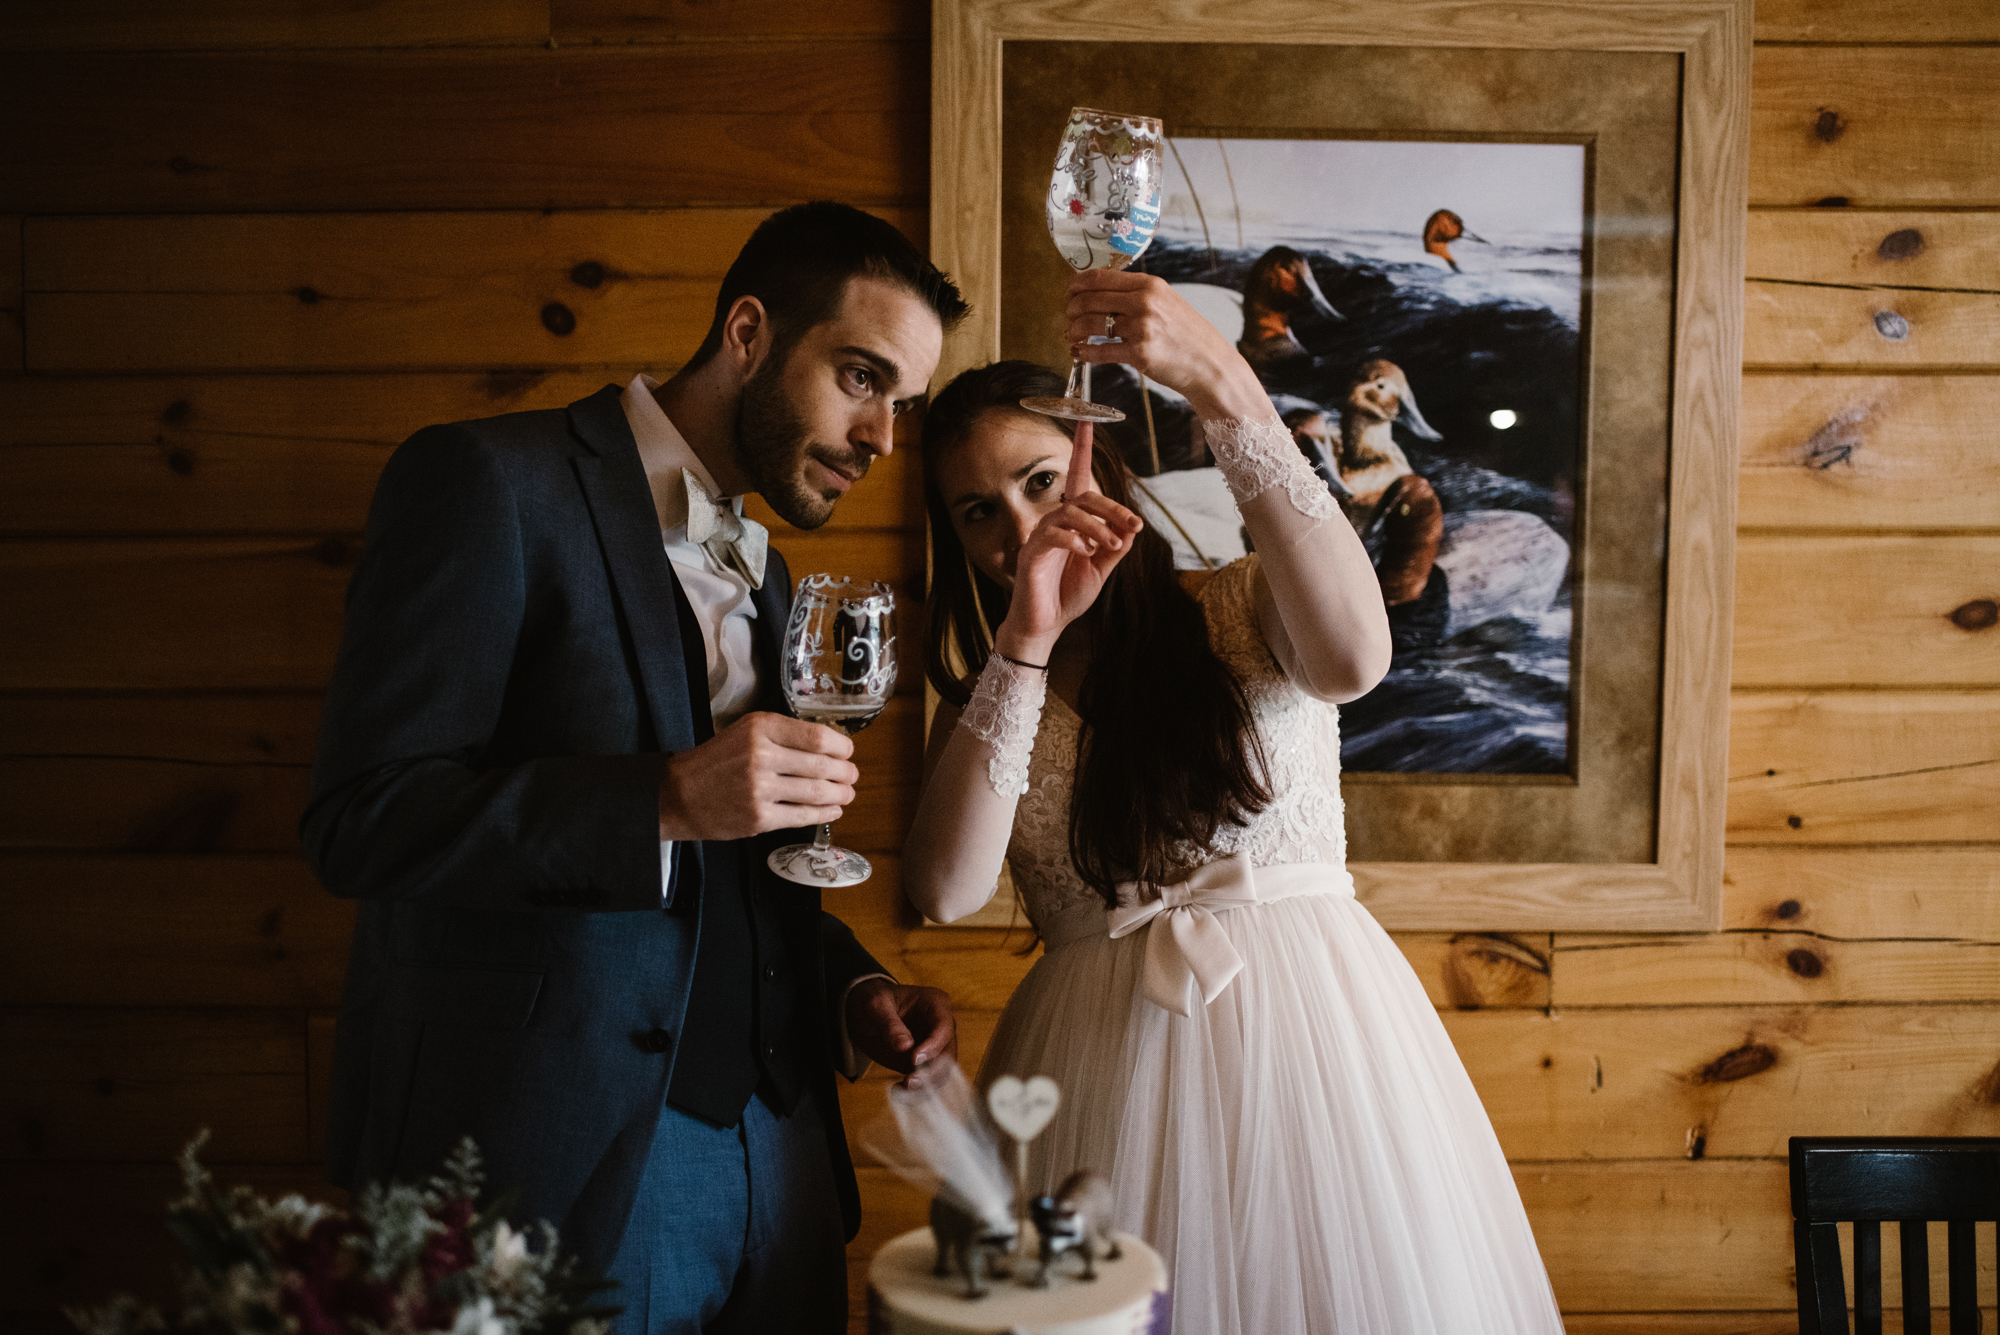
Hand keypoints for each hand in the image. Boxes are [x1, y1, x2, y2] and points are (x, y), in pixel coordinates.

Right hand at [658, 711, 856, 841]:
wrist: (679, 795)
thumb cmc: (716, 762)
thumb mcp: (745, 731)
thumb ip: (783, 735)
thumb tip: (829, 745)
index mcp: (761, 727)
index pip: (817, 736)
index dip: (842, 747)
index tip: (848, 752)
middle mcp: (761, 755)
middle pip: (822, 765)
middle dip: (846, 773)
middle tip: (853, 776)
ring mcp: (760, 788)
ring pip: (817, 791)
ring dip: (840, 794)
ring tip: (847, 793)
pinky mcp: (759, 817)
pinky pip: (803, 815)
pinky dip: (824, 814)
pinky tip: (832, 810)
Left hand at [846, 978, 957, 1087]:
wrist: (864, 1014)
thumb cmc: (873, 1001)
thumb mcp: (876, 1006)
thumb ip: (890, 1025)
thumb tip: (906, 1046)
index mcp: (936, 1003)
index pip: (944, 1026)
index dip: (934, 1045)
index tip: (915, 1058)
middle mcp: (941, 1026)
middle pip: (948, 1053)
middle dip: (932, 1070)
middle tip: (910, 1080)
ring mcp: (934, 1046)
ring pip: (942, 1071)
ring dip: (926, 1084)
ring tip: (903, 1087)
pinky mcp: (925, 1063)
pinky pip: (928, 1080)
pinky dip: (917, 1090)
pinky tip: (898, 1090)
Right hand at [994, 422, 1143, 660]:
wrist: (1046, 625)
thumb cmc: (1069, 594)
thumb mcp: (1102, 569)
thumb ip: (1116, 546)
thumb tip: (1132, 526)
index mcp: (1073, 523)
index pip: (1077, 479)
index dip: (1081, 450)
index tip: (1086, 420)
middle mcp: (1055, 522)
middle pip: (1085, 496)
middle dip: (1113, 508)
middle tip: (1133, 527)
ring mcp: (1041, 536)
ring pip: (1071, 512)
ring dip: (1098, 527)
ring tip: (1110, 547)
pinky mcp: (1031, 553)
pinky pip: (1053, 534)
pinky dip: (1074, 539)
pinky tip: (1086, 552)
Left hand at [1062, 270, 1268, 418]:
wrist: (1209, 363)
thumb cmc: (1186, 334)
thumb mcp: (1166, 302)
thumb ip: (1137, 294)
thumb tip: (1100, 292)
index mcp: (1149, 284)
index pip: (1100, 277)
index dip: (1076, 285)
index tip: (1068, 292)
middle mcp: (1144, 302)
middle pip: (1090, 299)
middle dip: (1072, 308)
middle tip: (1068, 316)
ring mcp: (1142, 328)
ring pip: (1091, 324)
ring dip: (1075, 330)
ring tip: (1072, 335)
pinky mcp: (1139, 354)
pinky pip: (1100, 351)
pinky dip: (1084, 352)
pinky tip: (1078, 352)